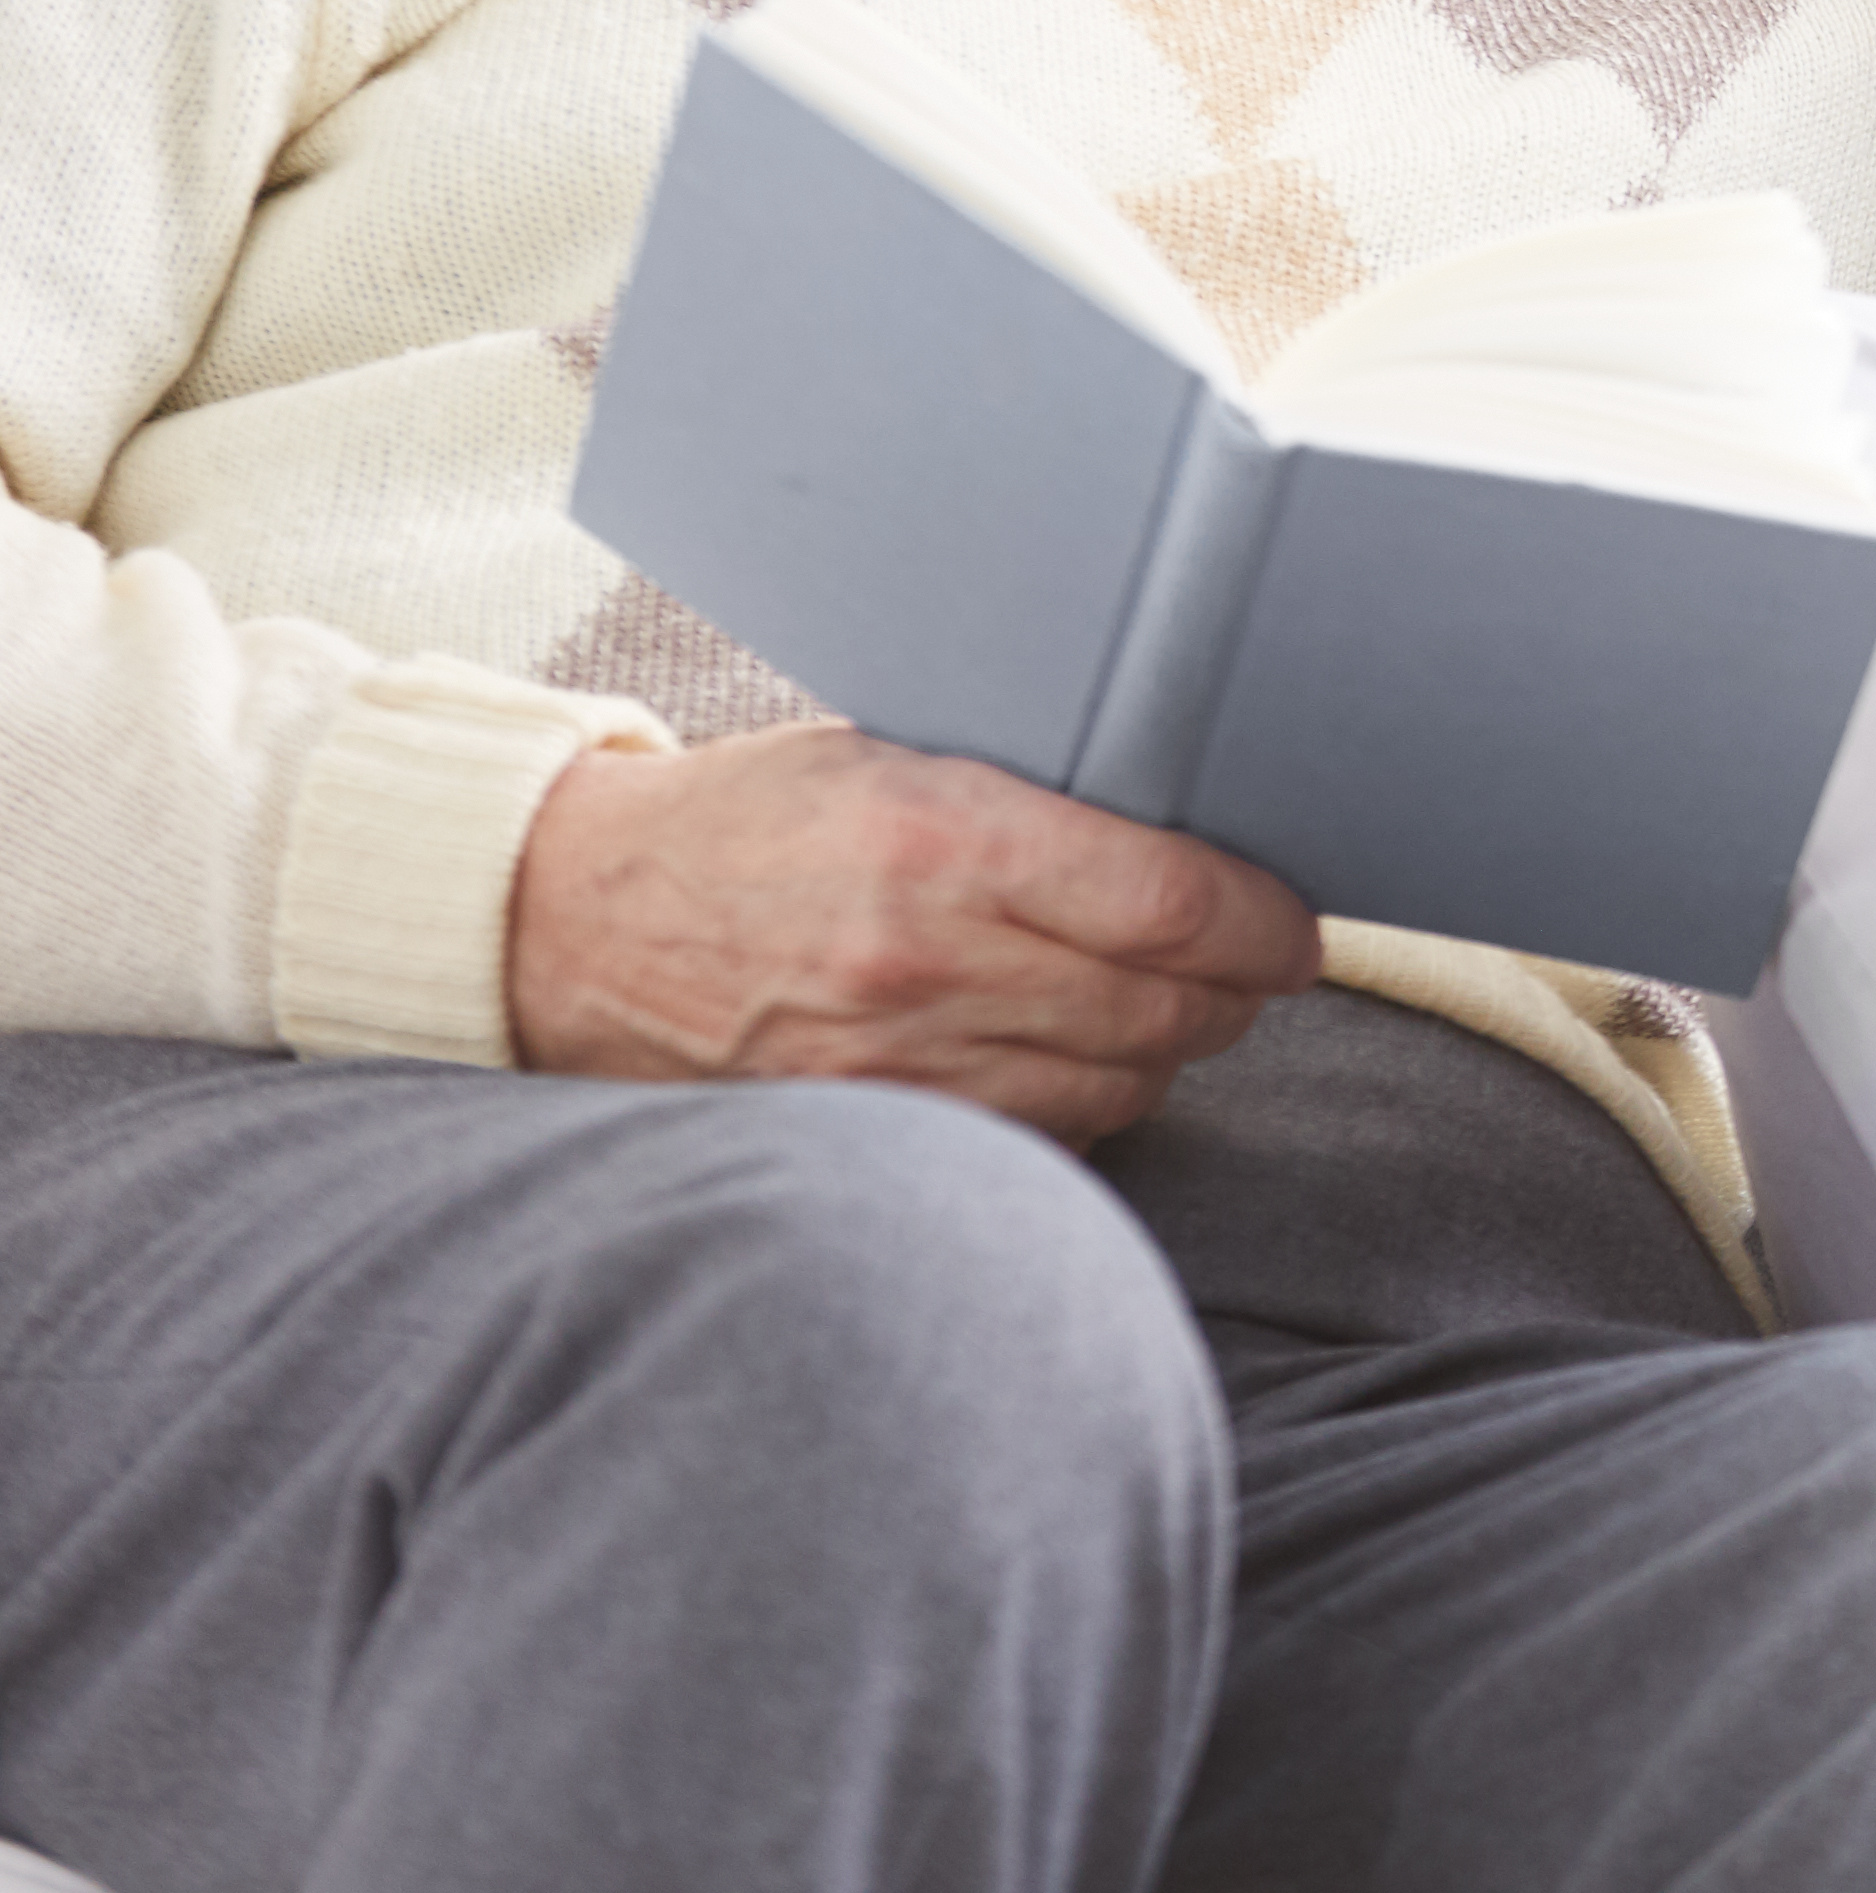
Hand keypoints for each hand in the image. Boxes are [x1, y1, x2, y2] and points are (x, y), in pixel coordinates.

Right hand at [509, 723, 1325, 1141]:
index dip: (1264, 925)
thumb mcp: (890, 755)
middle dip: (1234, 991)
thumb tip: (1190, 825)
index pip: (1173, 904)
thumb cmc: (749, 821)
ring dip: (1169, 1050)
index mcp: (944, 837)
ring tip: (1171, 1007)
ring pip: (1117, 1083)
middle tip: (1252, 967)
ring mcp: (894, 1058)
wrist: (568, 923)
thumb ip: (1031, 796)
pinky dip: (1087, 1104)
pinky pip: (1038, 1136)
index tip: (1291, 925)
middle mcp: (927, 957)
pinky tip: (1082, 1060)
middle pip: (1165, 1006)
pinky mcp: (867, 1127)